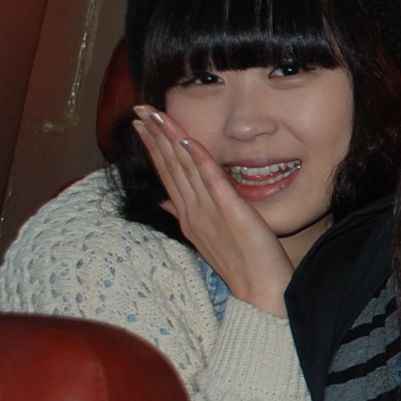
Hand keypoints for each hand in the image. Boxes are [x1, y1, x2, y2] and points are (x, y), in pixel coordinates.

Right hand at [132, 105, 295, 317]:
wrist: (260, 291)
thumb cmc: (240, 264)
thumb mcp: (207, 236)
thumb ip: (186, 214)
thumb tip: (165, 201)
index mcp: (188, 215)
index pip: (166, 173)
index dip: (154, 146)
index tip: (142, 124)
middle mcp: (192, 211)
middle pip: (169, 166)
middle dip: (154, 135)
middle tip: (139, 110)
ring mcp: (209, 212)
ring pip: (184, 169)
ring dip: (170, 139)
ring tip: (155, 115)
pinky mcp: (231, 212)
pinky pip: (213, 181)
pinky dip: (201, 160)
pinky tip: (190, 141)